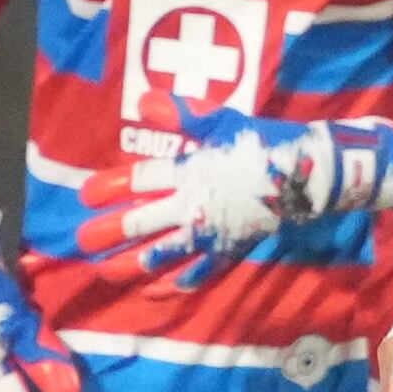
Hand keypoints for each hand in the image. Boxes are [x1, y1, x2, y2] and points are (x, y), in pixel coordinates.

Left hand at [87, 118, 392, 277]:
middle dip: (112, 231)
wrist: (309, 173)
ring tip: (107, 271)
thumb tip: (144, 102)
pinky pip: (202, 271)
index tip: (86, 195)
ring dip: (134, 263)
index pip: (143, 179)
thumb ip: (183, 114)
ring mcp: (214, 232)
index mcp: (192, 172)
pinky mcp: (232, 248)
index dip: (112, 187)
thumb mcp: (223, 121)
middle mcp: (197, 206)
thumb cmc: (264, 142)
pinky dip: (180, 281)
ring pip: (166, 253)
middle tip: (83, 240)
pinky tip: (158, 288)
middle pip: (145, 221)